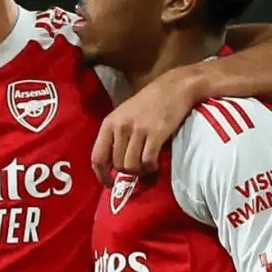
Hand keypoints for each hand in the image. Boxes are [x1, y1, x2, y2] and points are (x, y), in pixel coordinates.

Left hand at [92, 66, 214, 184]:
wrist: (173, 88)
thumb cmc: (148, 103)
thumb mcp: (124, 115)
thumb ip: (116, 136)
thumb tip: (112, 166)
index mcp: (109, 123)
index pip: (97, 157)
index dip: (102, 175)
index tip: (109, 184)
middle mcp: (121, 127)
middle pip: (117, 164)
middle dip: (127, 172)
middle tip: (138, 169)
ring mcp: (138, 130)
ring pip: (131, 166)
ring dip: (140, 171)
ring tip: (147, 166)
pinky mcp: (156, 133)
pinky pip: (147, 161)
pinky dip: (151, 167)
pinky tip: (155, 164)